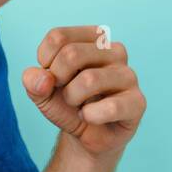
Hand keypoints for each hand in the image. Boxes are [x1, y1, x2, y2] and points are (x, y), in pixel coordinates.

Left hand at [22, 26, 145, 157]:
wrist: (85, 135)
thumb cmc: (67, 104)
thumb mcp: (42, 91)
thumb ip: (33, 81)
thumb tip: (43, 79)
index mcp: (93, 38)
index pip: (58, 37)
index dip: (44, 61)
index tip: (51, 76)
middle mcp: (115, 51)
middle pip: (71, 54)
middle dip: (57, 79)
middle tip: (64, 92)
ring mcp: (129, 75)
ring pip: (89, 79)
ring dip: (72, 98)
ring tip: (78, 105)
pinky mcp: (137, 102)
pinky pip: (110, 107)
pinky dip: (90, 116)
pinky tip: (90, 116)